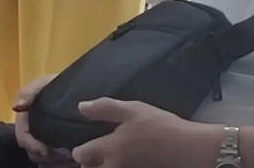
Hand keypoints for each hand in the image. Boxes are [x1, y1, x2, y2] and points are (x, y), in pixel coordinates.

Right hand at [14, 76, 72, 165]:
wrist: (75, 87)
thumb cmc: (57, 85)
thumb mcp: (43, 83)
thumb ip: (29, 91)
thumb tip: (17, 106)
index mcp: (26, 119)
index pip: (22, 138)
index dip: (32, 146)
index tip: (46, 150)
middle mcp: (33, 132)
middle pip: (33, 153)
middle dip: (47, 156)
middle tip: (65, 153)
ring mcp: (44, 140)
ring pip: (44, 161)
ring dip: (55, 161)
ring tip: (71, 154)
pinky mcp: (56, 146)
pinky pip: (55, 162)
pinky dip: (62, 163)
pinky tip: (73, 158)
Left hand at [71, 99, 222, 167]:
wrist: (189, 149)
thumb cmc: (160, 126)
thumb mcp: (132, 109)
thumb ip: (104, 108)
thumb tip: (81, 107)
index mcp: (111, 149)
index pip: (83, 156)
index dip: (79, 151)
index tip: (81, 146)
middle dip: (89, 165)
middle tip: (93, 156)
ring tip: (108, 159)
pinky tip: (124, 161)